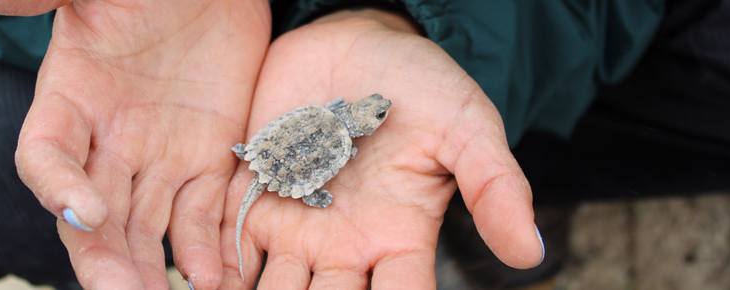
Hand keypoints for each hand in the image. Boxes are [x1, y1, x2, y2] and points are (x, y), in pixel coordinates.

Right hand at [0, 0, 270, 288]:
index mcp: (73, 99)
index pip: (47, 155)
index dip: (56, 187)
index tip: (85, 211)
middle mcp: (111, 140)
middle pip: (96, 213)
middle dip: (106, 257)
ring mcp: (161, 155)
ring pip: (148, 227)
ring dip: (152, 268)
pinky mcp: (209, 158)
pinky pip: (204, 213)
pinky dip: (207, 247)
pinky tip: (215, 277)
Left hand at [220, 9, 542, 288]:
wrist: (357, 40)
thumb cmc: (421, 84)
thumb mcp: (466, 129)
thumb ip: (494, 187)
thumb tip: (531, 255)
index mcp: (398, 239)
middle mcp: (343, 246)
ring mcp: (293, 224)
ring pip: (271, 288)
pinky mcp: (251, 195)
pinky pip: (227, 243)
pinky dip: (212, 268)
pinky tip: (198, 280)